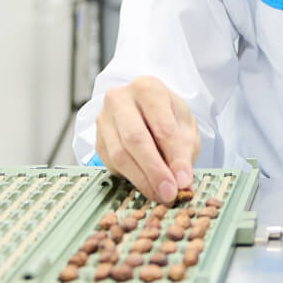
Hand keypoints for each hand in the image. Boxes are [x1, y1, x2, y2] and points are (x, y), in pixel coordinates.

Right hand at [95, 75, 199, 202]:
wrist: (149, 114)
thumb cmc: (169, 117)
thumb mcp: (185, 129)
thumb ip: (183, 152)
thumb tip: (181, 180)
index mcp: (147, 88)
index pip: (161, 125)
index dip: (173, 156)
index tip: (183, 180)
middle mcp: (120, 99)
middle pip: (135, 138)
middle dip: (154, 170)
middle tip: (169, 192)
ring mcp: (104, 119)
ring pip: (120, 154)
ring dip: (142, 179)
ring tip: (161, 194)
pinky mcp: (98, 140)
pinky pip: (112, 164)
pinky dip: (131, 179)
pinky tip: (148, 186)